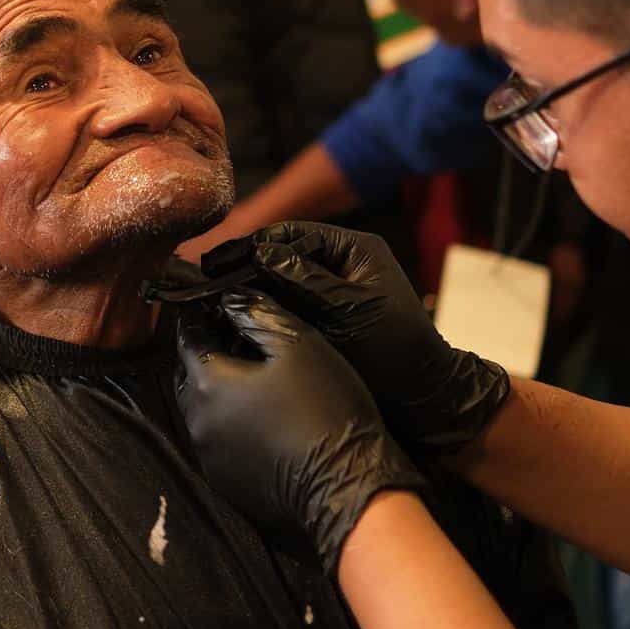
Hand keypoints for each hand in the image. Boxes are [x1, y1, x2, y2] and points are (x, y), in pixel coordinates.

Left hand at [176, 290, 426, 573]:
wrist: (347, 484)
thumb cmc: (326, 407)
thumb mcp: (298, 344)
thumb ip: (256, 313)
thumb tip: (227, 298)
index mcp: (208, 382)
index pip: (188, 337)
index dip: (198, 316)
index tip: (211, 303)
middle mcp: (197, 421)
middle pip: (187, 375)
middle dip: (203, 352)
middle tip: (230, 336)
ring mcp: (209, 456)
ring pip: (200, 409)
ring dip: (215, 388)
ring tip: (248, 373)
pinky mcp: (226, 482)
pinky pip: (217, 440)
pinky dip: (229, 421)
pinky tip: (259, 415)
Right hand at [214, 222, 510, 458]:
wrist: (421, 394)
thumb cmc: (394, 348)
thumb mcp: (348, 309)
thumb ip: (305, 279)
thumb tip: (260, 254)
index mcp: (355, 249)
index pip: (293, 234)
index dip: (253, 245)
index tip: (219, 260)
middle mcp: (342, 263)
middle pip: (285, 253)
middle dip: (247, 265)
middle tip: (208, 277)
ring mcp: (333, 289)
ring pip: (284, 279)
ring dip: (253, 286)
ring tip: (216, 296)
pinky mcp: (327, 315)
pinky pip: (291, 302)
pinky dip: (267, 306)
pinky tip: (239, 316)